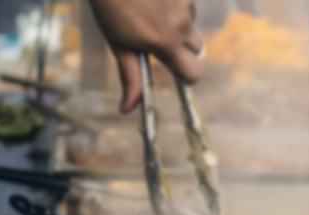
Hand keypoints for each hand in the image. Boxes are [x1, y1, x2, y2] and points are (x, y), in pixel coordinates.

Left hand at [89, 0, 204, 112]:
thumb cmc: (110, 7)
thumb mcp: (117, 44)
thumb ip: (130, 76)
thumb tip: (128, 110)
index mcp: (165, 43)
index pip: (195, 73)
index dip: (188, 77)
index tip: (176, 72)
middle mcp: (182, 24)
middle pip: (197, 49)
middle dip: (183, 49)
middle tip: (159, 40)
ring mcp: (186, 3)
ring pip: (191, 23)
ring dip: (178, 23)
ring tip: (151, 10)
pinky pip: (187, 3)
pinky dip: (176, 4)